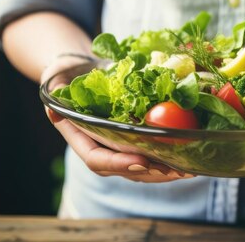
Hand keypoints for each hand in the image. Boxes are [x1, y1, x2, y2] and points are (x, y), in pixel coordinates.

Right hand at [42, 55, 193, 182]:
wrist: (78, 73)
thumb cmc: (67, 76)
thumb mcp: (57, 80)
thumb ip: (57, 94)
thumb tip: (54, 109)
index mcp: (81, 139)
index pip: (97, 160)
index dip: (118, 163)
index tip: (140, 161)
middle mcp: (101, 149)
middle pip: (126, 170)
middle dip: (152, 171)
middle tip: (176, 170)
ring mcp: (118, 148)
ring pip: (142, 169)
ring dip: (166, 171)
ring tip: (188, 170)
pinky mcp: (134, 142)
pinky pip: (152, 156)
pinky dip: (170, 159)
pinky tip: (190, 160)